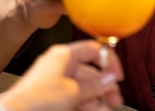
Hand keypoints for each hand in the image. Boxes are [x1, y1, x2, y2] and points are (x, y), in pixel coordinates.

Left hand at [0, 40, 123, 110]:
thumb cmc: (37, 99)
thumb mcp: (73, 91)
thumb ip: (96, 84)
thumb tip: (111, 77)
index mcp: (64, 55)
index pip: (94, 49)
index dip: (109, 62)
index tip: (117, 77)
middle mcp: (60, 64)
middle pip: (91, 71)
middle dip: (105, 86)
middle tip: (115, 100)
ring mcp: (56, 79)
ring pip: (84, 86)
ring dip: (96, 98)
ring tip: (102, 110)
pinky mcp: (52, 94)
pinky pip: (74, 96)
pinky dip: (84, 103)